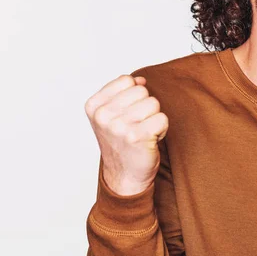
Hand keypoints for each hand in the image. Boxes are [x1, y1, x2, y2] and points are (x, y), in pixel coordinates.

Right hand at [85, 74, 168, 195]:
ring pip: (153, 103)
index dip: (133, 96)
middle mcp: (103, 115)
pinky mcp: (136, 137)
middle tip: (137, 125)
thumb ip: (124, 92)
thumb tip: (140, 79)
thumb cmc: (121, 142)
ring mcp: (118, 126)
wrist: (124, 175)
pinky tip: (150, 140)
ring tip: (143, 132)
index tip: (126, 114)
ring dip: (154, 118)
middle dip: (145, 107)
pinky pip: (162, 118)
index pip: (126, 80)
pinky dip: (162, 129)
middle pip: (142, 90)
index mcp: (94, 106)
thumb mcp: (112, 114)